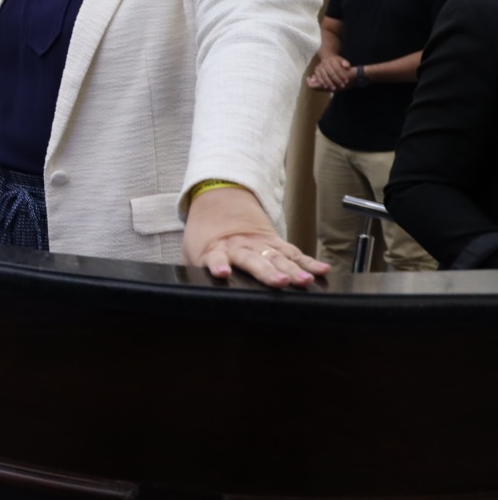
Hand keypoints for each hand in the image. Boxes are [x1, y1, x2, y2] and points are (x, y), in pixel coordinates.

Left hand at [183, 186, 328, 286]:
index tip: (221, 273)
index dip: (218, 266)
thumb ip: (188, 274)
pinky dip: (309, 262)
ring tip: (306, 280)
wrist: (219, 203)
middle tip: (279, 282)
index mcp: (214, 250)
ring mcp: (259, 243)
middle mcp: (239, 246)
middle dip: (267, 272)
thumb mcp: (190, 253)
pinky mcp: (275, 242)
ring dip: (293, 269)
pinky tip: (322, 270)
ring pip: (278, 257)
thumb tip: (178, 295)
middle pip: (253, 260)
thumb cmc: (204, 237)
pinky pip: (294, 253)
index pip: (215, 258)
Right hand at [308, 53, 352, 91]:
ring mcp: (320, 67)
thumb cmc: (336, 62)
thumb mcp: (342, 60)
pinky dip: (322, 83)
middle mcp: (325, 63)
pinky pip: (319, 78)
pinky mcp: (316, 70)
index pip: (337, 69)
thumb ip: (346, 63)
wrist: (327, 58)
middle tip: (342, 86)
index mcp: (333, 60)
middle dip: (337, 80)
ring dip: (329, 83)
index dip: (342, 75)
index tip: (347, 81)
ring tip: (334, 88)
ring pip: (324, 76)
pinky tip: (326, 87)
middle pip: (331, 73)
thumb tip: (347, 67)